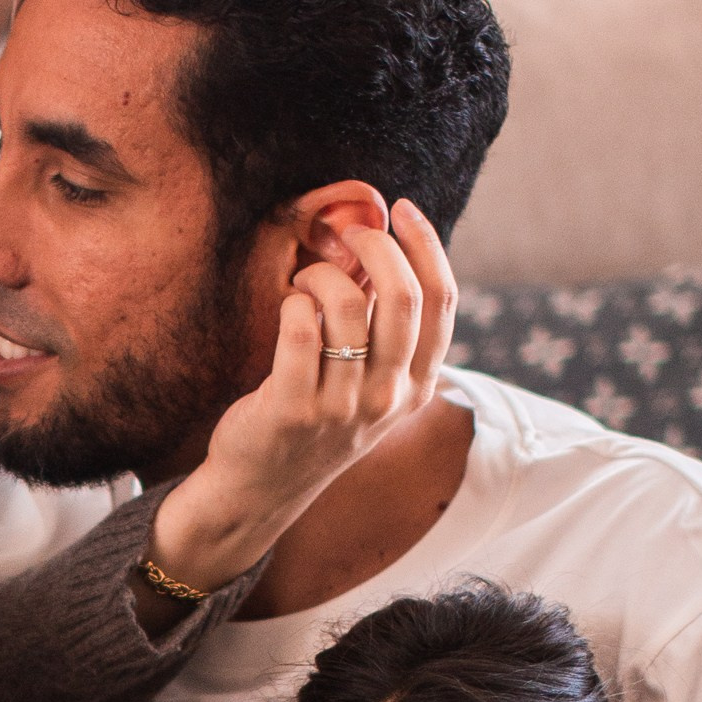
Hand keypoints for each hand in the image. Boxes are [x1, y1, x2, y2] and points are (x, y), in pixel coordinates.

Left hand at [144, 198, 458, 602]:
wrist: (259, 491)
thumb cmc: (314, 422)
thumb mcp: (370, 387)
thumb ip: (387, 333)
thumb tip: (388, 251)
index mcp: (416, 387)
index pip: (442, 302)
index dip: (427, 245)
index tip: (402, 210)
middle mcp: (387, 400)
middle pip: (401, 297)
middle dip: (374, 246)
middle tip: (347, 233)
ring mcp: (341, 409)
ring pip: (345, 308)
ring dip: (321, 275)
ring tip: (305, 282)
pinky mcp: (292, 411)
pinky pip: (299, 330)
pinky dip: (292, 304)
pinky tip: (288, 308)